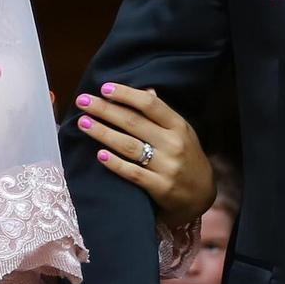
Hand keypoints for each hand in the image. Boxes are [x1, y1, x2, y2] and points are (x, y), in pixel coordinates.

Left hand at [75, 83, 214, 226]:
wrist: (202, 195)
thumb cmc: (187, 157)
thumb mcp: (181, 132)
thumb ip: (161, 114)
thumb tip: (144, 91)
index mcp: (178, 125)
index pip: (150, 104)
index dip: (126, 94)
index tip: (104, 88)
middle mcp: (173, 144)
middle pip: (134, 123)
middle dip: (105, 110)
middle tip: (82, 101)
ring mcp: (167, 166)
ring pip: (129, 146)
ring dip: (103, 133)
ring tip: (83, 123)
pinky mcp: (160, 187)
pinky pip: (133, 173)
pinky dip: (115, 163)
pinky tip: (99, 154)